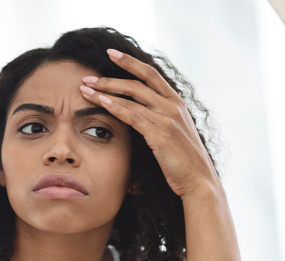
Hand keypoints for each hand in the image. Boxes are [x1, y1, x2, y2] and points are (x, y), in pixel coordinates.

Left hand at [79, 49, 219, 198]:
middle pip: (137, 82)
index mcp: (177, 103)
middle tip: (87, 76)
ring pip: (132, 97)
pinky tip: (100, 102)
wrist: (199, 182)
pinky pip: (133, 116)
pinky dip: (115, 107)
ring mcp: (168, 119)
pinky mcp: (161, 135)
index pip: (151, 74)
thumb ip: (160, 120)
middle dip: (110, 77)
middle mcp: (173, 106)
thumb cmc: (184, 162)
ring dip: (105, 91)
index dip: (130, 62)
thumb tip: (140, 114)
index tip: (111, 54)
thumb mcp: (175, 134)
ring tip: (85, 89)